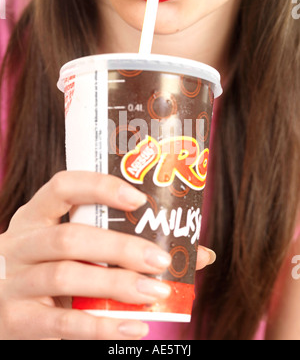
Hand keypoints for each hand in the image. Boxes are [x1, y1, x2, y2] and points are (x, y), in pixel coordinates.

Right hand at [0, 171, 214, 339]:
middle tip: (161, 261)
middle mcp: (21, 243)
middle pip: (70, 238)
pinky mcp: (17, 319)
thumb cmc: (53, 268)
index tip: (139, 200)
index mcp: (36, 215)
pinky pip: (62, 324)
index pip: (63, 186)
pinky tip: (135, 326)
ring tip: (156, 293)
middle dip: (120, 248)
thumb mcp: (75, 248)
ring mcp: (14, 281)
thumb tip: (199, 254)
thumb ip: (126, 244)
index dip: (100, 187)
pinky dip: (103, 324)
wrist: (2, 304)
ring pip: (67, 277)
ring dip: (117, 285)